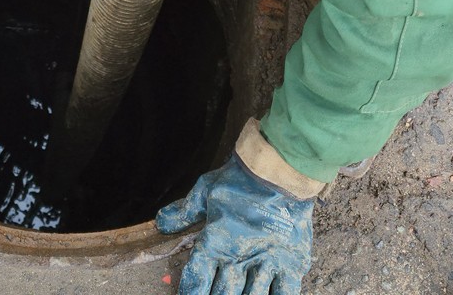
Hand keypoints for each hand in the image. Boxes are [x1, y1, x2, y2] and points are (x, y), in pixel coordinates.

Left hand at [157, 155, 313, 294]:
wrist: (278, 171)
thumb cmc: (240, 180)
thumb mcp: (205, 191)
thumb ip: (184, 211)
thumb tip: (162, 223)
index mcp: (214, 244)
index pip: (196, 281)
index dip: (190, 294)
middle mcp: (238, 259)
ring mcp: (266, 264)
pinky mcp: (290, 263)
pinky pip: (284, 293)